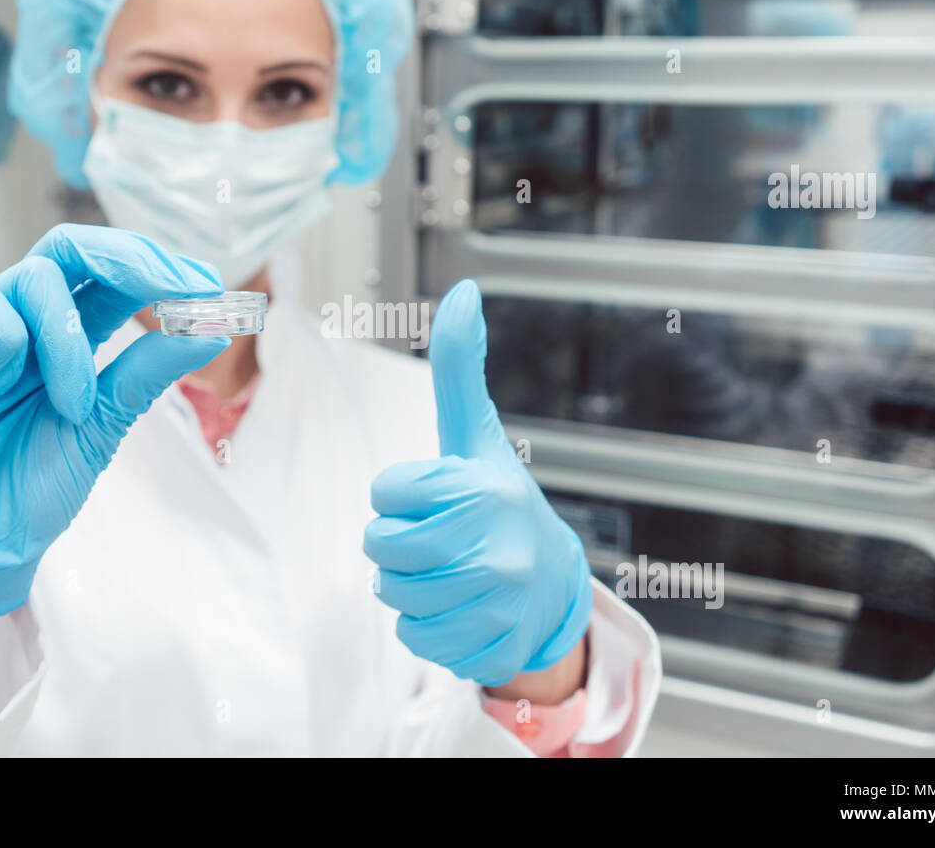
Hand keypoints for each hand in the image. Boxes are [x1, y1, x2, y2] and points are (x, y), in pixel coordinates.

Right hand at [0, 224, 227, 627]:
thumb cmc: (30, 488)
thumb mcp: (102, 425)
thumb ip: (146, 373)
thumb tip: (211, 329)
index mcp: (66, 337)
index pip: (112, 276)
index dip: (158, 269)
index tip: (208, 285)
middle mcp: (24, 321)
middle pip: (72, 248)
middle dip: (129, 259)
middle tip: (174, 286)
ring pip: (34, 277)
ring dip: (67, 341)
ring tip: (72, 405)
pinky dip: (4, 340)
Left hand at [364, 280, 592, 685]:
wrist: (552, 587)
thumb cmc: (496, 501)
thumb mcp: (475, 434)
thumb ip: (459, 366)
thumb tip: (464, 291)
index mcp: (484, 488)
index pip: (384, 493)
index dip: (398, 495)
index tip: (434, 497)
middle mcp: (496, 545)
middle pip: (381, 547)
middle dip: (395, 544)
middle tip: (434, 539)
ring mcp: (496, 601)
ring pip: (395, 597)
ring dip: (408, 587)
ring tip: (448, 572)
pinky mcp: (491, 644)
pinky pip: (416, 640)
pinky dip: (427, 628)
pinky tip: (460, 608)